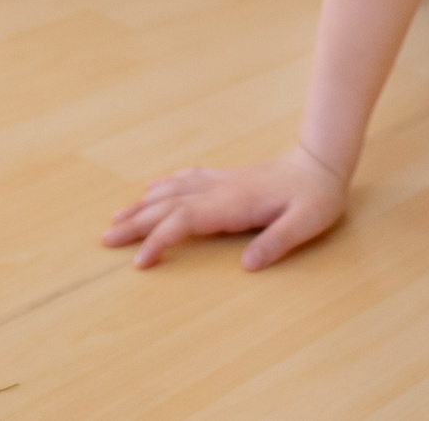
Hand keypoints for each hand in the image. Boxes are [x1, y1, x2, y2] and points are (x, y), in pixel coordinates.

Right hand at [103, 145, 347, 269]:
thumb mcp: (305, 223)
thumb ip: (277, 242)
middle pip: (168, 205)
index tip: (139, 261)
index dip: (160, 239)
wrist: (322, 163)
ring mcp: (221, 182)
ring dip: (143, 204)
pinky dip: (165, 184)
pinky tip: (152, 187)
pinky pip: (187, 179)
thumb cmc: (316, 197)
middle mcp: (220, 190)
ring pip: (172, 190)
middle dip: (135, 222)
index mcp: (234, 203)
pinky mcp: (227, 178)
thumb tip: (248, 264)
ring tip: (116, 217)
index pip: (185, 220)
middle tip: (105, 239)